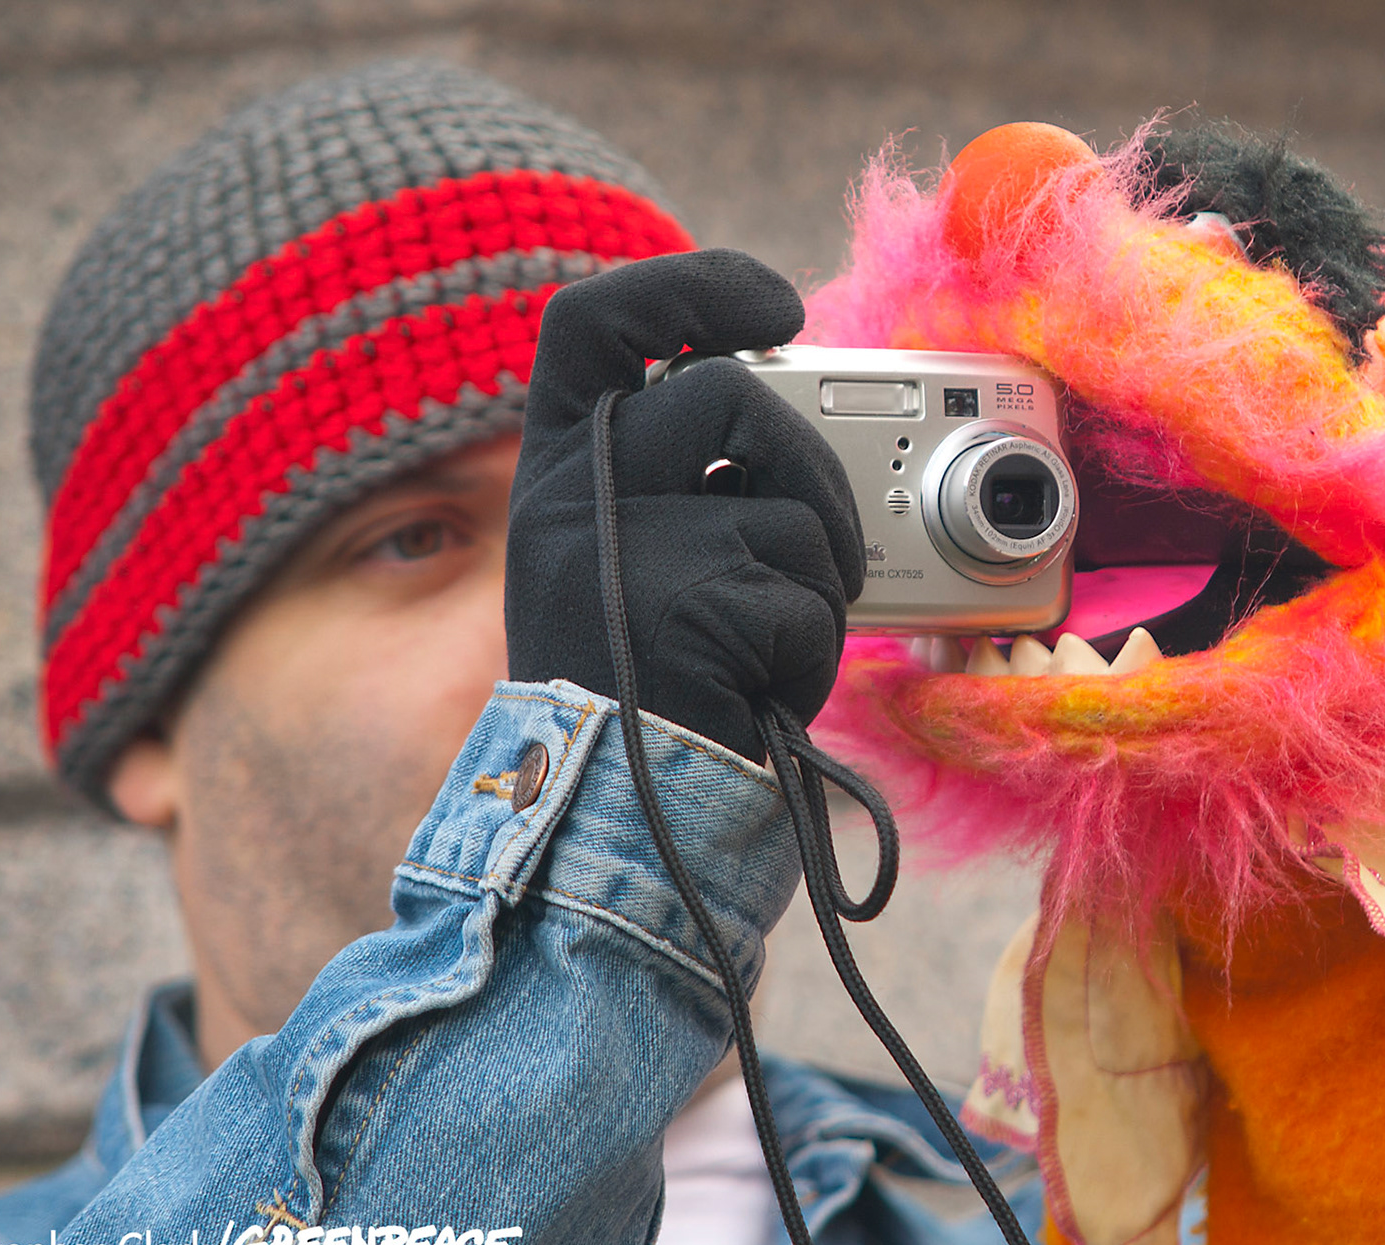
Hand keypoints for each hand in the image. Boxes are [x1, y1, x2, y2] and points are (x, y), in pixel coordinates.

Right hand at [507, 249, 864, 760]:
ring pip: (783, 506)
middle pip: (726, 391)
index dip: (687, 287)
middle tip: (826, 541)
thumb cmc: (645, 687)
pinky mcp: (684, 611)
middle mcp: (570, 498)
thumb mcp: (630, 557)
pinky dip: (807, 653)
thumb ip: (679, 478)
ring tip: (770, 638)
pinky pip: (803, 600)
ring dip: (815, 579)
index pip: (589, 323)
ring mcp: (620, 552)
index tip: (774, 306)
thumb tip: (784, 411)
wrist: (609, 817)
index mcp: (557, 470)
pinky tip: (755, 689)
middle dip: (811, 466)